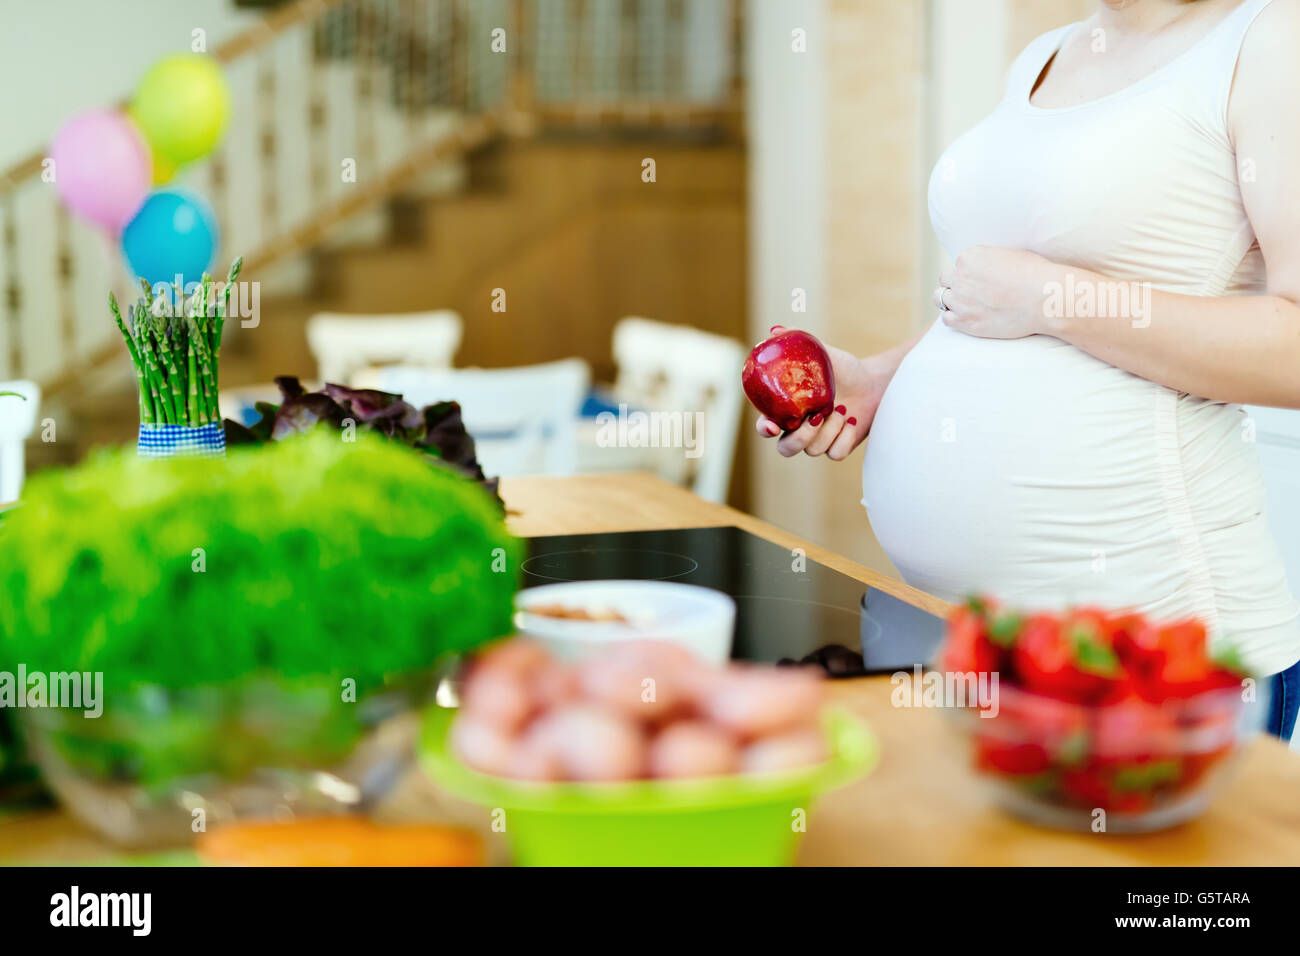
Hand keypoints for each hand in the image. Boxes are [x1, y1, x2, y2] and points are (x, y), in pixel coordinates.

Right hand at [754, 327, 886, 460]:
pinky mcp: (838, 448)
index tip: (771, 425)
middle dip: (800, 438)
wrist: (872, 383)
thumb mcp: (822, 353)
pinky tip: (851, 420)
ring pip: (813, 450)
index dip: (764, 429)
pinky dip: (844, 438)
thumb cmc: (842, 369)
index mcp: (787, 411)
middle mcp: (799, 430)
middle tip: (816, 416)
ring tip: (841, 409)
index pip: (765, 426)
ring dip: (830, 430)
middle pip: (786, 449)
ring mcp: (818, 441)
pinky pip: (835, 454)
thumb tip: (775, 331)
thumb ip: (799, 342)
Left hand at [935, 246, 1061, 338]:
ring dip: (952, 301)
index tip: (980, 281)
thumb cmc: (1035, 274)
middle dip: (956, 285)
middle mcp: (960, 277)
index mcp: (969, 257)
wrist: (1044, 299)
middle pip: (945, 280)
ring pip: (941, 298)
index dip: (968, 273)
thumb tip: (983, 265)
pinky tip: (965, 317)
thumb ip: (988, 260)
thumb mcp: (1009, 255)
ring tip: (967, 305)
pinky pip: (946, 318)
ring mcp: (960, 300)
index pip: (958, 265)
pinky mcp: (964, 322)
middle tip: (971, 293)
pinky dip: (953, 318)